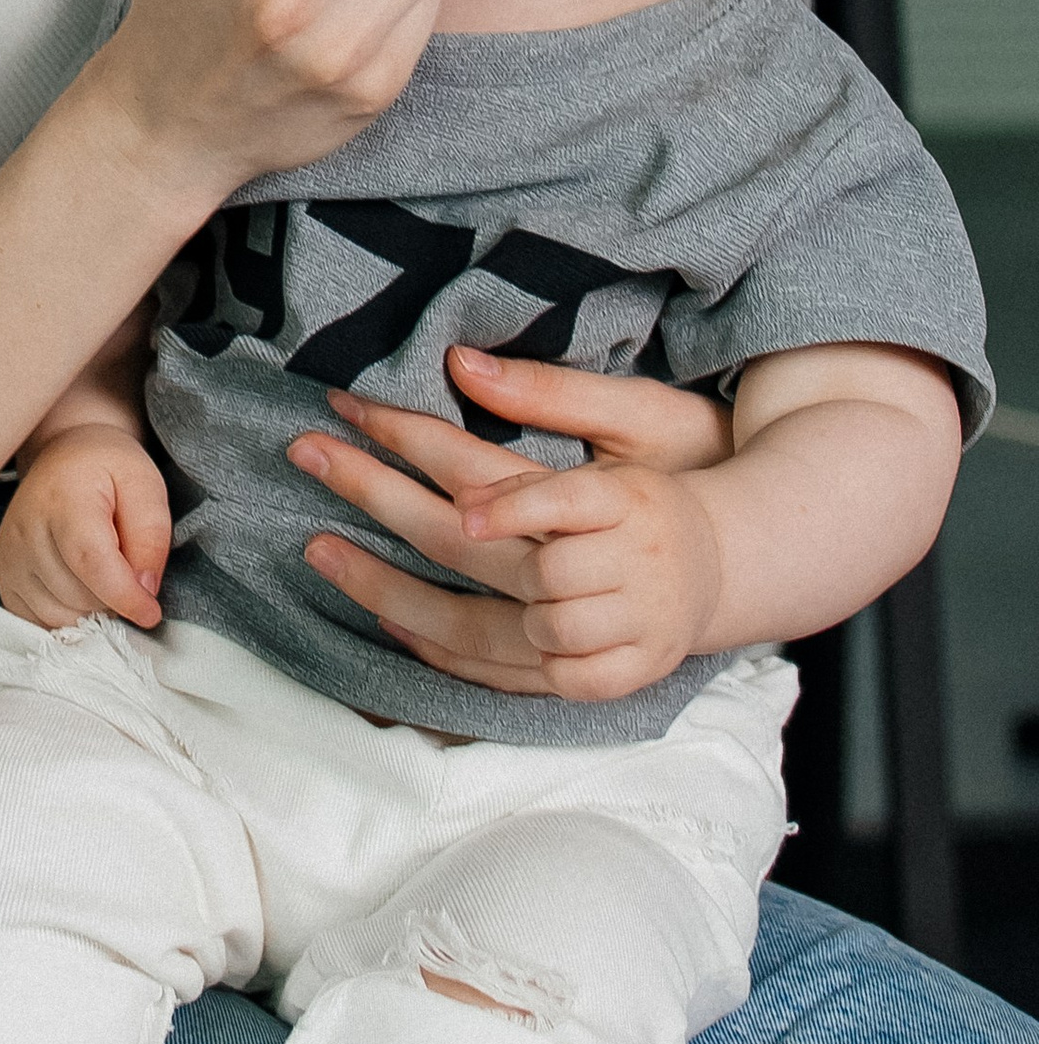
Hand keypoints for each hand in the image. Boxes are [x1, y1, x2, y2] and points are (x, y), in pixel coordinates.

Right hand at [0, 428, 171, 630]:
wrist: (63, 458)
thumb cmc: (108, 469)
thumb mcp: (145, 484)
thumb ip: (151, 534)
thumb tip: (144, 589)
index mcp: (62, 499)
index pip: (91, 562)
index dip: (125, 596)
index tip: (151, 612)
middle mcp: (25, 530)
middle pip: (79, 595)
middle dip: (114, 598)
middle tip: (126, 568)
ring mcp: (8, 556)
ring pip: (61, 615)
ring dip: (92, 609)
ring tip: (103, 574)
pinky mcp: (3, 577)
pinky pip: (40, 621)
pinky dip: (69, 615)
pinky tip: (81, 587)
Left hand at [288, 380, 726, 701]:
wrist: (737, 564)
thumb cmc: (676, 476)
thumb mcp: (635, 416)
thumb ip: (553, 394)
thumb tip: (463, 365)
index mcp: (614, 501)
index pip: (493, 467)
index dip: (418, 437)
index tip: (353, 409)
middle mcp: (605, 569)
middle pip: (467, 543)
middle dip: (378, 494)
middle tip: (306, 453)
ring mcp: (602, 632)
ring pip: (483, 622)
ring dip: (398, 590)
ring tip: (321, 550)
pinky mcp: (600, 678)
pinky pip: (507, 675)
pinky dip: (445, 651)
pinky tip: (388, 620)